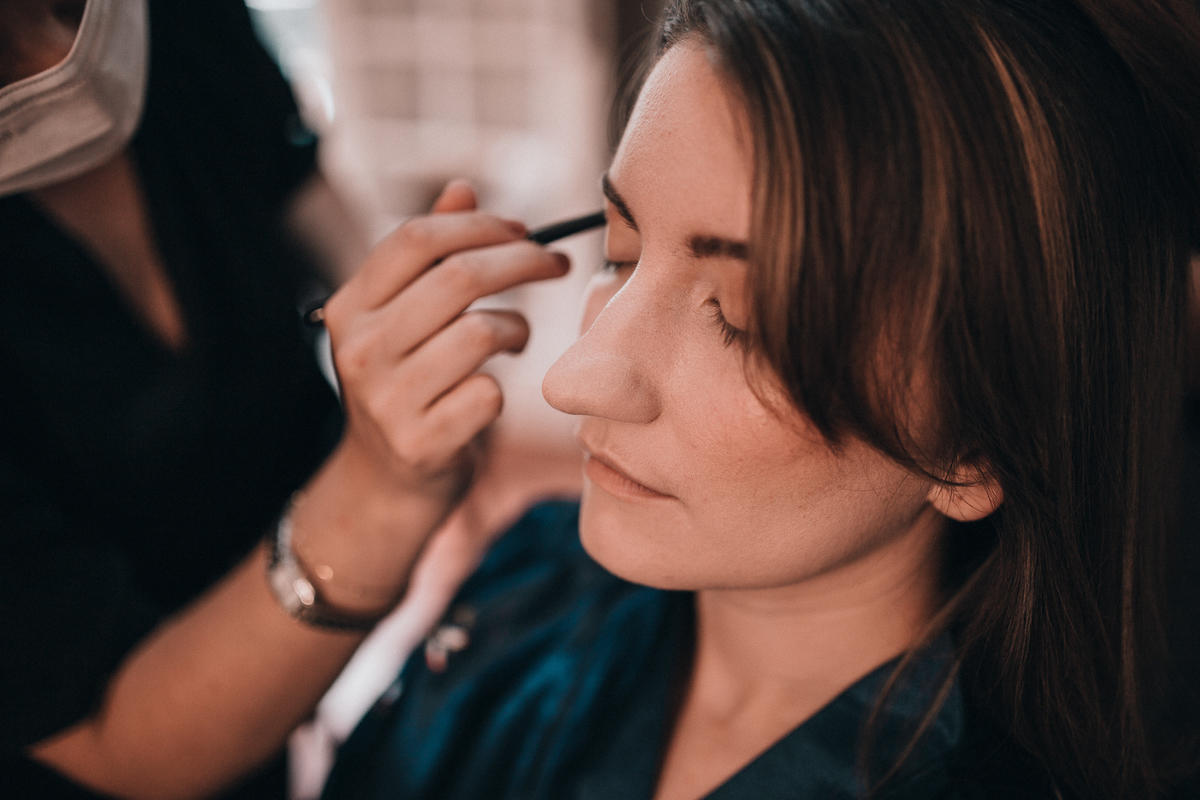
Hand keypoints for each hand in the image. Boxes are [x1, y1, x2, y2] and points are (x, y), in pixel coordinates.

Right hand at [292, 182, 568, 608]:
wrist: (383, 486)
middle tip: (555, 264)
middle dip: (523, 262)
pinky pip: (489, 393)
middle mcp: (359, 348)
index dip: (481, 226)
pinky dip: (502, 389)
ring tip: (515, 338)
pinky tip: (489, 393)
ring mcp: (387, 399)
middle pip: (460, 278)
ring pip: (482, 333)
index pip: (417, 239)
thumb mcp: (400, 320)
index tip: (523, 230)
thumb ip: (427, 258)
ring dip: (517, 328)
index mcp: (349, 307)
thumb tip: (463, 189)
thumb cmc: (406, 387)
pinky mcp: (420, 443)